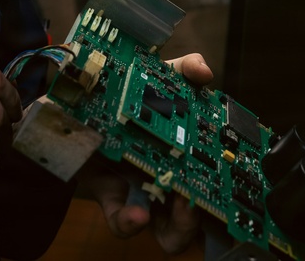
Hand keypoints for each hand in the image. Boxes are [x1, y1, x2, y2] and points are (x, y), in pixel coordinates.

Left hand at [84, 52, 212, 253]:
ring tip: (177, 203)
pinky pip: (122, 223)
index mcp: (186, 154)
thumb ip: (182, 70)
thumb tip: (204, 71)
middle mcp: (170, 179)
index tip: (227, 178)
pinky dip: (131, 222)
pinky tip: (137, 214)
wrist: (78, 102)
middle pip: (200, 217)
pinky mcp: (112, 199)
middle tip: (198, 198)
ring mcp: (143, 193)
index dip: (227, 189)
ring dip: (179, 227)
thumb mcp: (157, 78)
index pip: (215, 180)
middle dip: (205, 215)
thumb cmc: (127, 97)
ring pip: (170, 234)